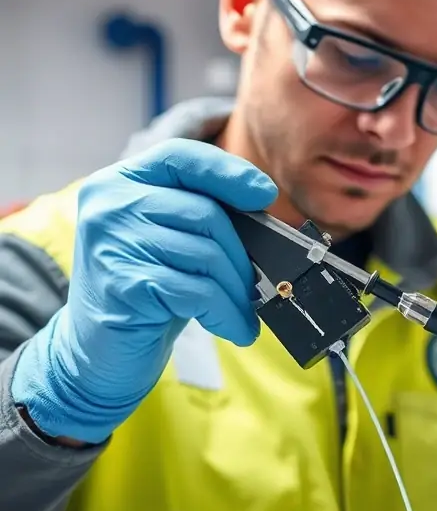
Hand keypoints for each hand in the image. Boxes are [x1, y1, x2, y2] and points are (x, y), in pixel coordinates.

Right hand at [11, 139, 276, 443]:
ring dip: (237, 291)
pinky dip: (228, 313)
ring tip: (244, 312)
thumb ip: (198, 217)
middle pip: (204, 213)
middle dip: (241, 255)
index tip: (265, 194)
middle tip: (255, 285)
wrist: (98, 354)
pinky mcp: (124, 284)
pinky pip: (198, 291)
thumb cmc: (145, 294)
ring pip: (206, 254)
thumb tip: (264, 215)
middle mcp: (109, 205)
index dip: (227, 171)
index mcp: (118, 182)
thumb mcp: (167, 243)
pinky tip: (236, 329)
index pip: (180, 157)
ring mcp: (112, 243)